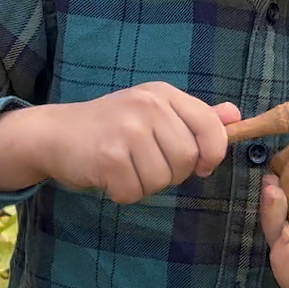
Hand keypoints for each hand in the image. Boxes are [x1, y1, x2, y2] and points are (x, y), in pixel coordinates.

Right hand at [0, 83, 240, 203]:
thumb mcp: (151, 112)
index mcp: (162, 94)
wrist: (52, 133)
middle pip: (188, 159)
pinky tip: (108, 177)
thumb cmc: (107, 126)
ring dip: (145, 185)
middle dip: (172, 173)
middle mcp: (146, 106)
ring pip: (163, 180)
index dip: (212, 154)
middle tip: (146, 165)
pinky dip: (122, 193)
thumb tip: (236, 116)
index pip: (211, 127)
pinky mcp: (108, 157)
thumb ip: (194, 116)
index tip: (199, 165)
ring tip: (124, 169)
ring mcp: (126, 130)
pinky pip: (134, 192)